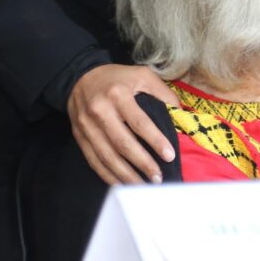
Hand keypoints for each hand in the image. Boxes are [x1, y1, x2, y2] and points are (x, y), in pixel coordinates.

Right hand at [67, 64, 179, 184]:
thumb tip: (180, 115)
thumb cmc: (117, 78)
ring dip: (126, 175)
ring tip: (144, 185)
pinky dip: (108, 175)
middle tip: (158, 177)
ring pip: (107, 156)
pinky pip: (94, 161)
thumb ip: (163, 93)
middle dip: (142, 163)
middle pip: (122, 143)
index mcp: (118, 94)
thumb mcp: (142, 75)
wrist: (79, 77)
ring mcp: (87, 126)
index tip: (169, 155)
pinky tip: (122, 184)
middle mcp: (100, 111)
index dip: (155, 140)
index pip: (139, 122)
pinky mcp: (80, 137)